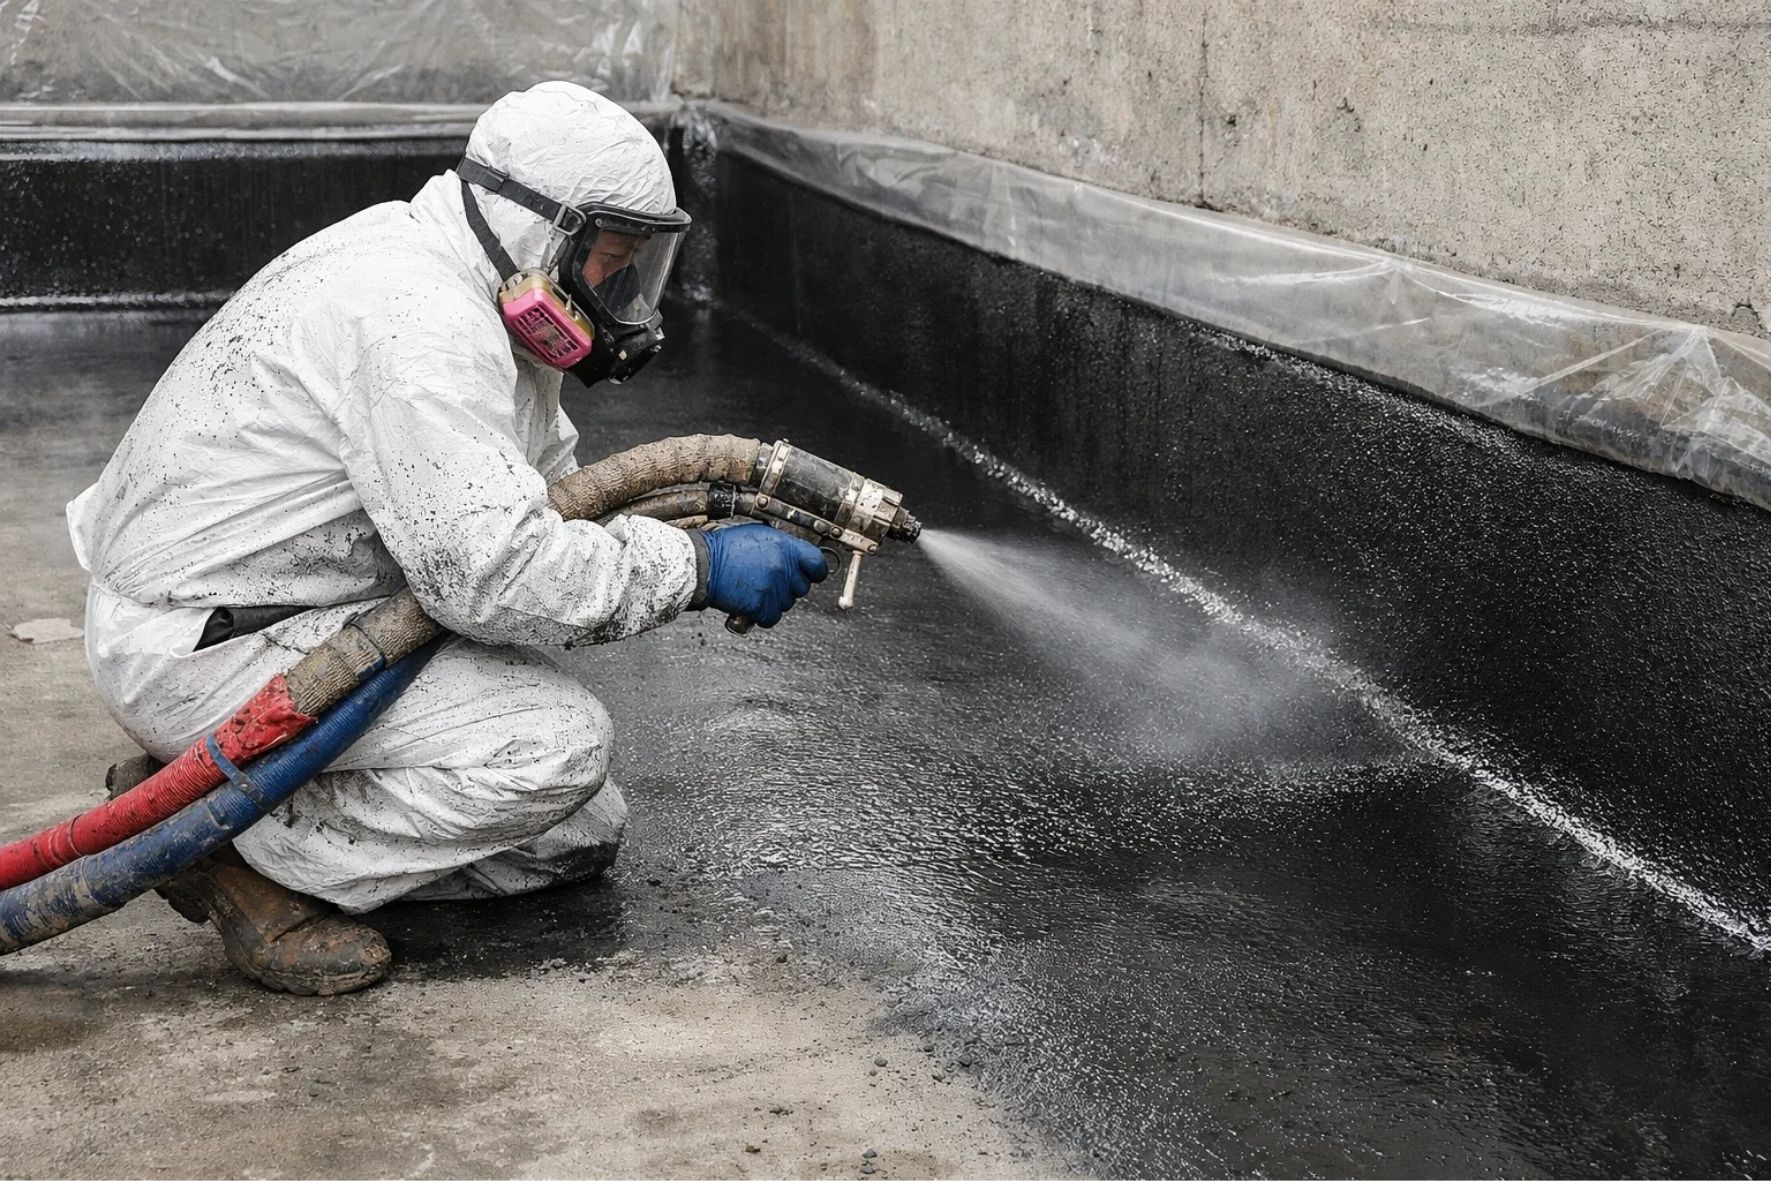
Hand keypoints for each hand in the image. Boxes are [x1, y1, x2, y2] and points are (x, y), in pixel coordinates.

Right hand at [699, 523, 828, 627]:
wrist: (703, 564)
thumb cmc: (724, 549)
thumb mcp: (759, 535)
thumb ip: (782, 546)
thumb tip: (795, 556)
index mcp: (785, 546)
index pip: (817, 563)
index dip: (815, 571)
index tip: (811, 575)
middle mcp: (781, 566)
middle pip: (802, 587)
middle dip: (788, 587)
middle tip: (770, 582)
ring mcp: (772, 587)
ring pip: (787, 603)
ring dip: (774, 601)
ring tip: (756, 589)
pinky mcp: (760, 604)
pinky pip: (772, 617)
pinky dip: (762, 615)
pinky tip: (752, 604)